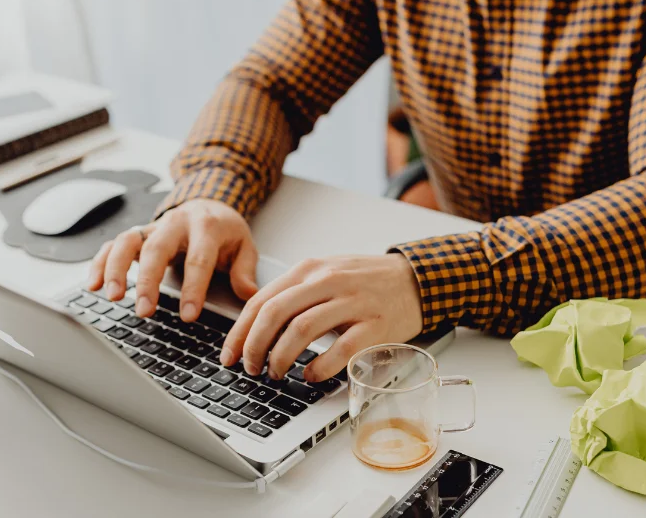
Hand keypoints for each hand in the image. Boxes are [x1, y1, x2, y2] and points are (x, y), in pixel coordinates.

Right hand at [85, 199, 258, 320]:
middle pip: (157, 249)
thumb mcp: (245, 245)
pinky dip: (100, 263)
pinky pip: (113, 244)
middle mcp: (176, 223)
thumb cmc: (225, 230)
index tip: (189, 315)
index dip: (193, 288)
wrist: (210, 202)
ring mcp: (153, 227)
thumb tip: (248, 295)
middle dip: (149, 281)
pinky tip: (93, 285)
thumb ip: (244, 270)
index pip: (199, 259)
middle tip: (145, 310)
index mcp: (206, 226)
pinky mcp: (137, 234)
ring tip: (113, 297)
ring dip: (117, 268)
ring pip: (128, 241)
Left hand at [221, 254, 423, 381]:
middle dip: (254, 346)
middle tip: (250, 368)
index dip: (240, 332)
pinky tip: (311, 375)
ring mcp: (352, 302)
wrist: (415, 279)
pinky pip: (340, 350)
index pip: (261, 300)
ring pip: (302, 330)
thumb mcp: (326, 274)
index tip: (230, 355)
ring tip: (276, 373)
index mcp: (310, 270)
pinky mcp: (375, 325)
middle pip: (275, 314)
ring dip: (281, 358)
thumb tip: (254, 325)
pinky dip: (319, 367)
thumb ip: (293, 293)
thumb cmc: (365, 282)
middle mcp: (328, 281)